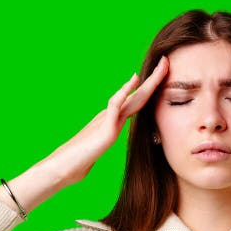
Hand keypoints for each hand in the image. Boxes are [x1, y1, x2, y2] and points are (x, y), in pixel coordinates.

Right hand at [41, 55, 169, 185]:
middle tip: (167, 61)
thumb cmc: (78, 162)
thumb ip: (103, 140)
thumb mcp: (97, 149)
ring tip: (161, 66)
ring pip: (131, 96)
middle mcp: (111, 117)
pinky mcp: (104, 130)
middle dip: (154, 80)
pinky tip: (134, 80)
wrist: (62, 169)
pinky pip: (115, 105)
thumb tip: (106, 137)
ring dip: (147, 82)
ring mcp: (107, 121)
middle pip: (138, 96)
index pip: (136, 102)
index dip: (150, 89)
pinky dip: (125, 91)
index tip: (163, 75)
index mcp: (113, 121)